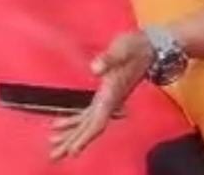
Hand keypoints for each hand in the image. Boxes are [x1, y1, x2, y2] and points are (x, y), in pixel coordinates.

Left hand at [49, 31, 154, 159]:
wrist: (149, 47)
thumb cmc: (135, 48)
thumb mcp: (122, 49)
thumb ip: (109, 58)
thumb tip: (95, 68)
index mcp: (112, 95)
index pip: (98, 122)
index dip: (85, 137)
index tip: (72, 151)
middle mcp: (110, 102)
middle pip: (90, 128)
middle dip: (72, 142)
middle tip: (54, 155)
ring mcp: (108, 100)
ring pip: (88, 124)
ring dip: (72, 135)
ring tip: (54, 145)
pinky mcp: (106, 96)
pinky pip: (88, 115)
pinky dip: (74, 122)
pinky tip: (60, 124)